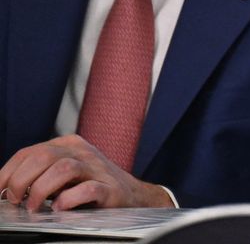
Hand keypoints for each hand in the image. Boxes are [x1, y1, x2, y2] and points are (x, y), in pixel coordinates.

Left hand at [0, 135, 173, 210]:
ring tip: (35, 207)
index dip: (8, 172)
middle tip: (16, 200)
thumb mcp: (65, 173)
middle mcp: (83, 153)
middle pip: (44, 156)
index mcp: (69, 145)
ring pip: (64, 168)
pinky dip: (70, 199)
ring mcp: (98, 170)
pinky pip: (88, 190)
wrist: (135, 197)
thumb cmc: (93, 187)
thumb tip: (6, 187)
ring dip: (41, 190)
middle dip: (21, 181)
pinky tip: (60, 207)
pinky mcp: (110, 190)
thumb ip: (41, 172)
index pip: (30, 152)